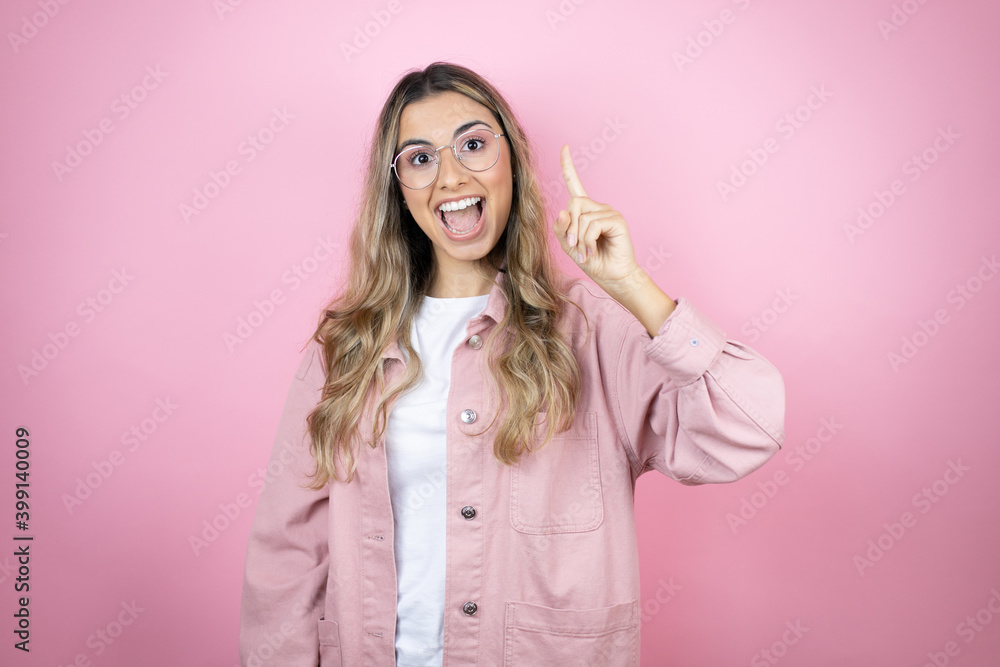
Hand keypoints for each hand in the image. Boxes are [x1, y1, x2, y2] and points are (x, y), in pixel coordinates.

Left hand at [553, 144, 641, 294]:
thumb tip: (563, 212)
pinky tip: (593, 250)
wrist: (612, 276)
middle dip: (570, 227)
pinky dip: (588, 240)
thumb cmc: (592, 260)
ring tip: (587, 252)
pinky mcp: (617, 220)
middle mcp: (597, 207)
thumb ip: (562, 229)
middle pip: (573, 203)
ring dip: (580, 238)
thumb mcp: (569, 245)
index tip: (565, 147)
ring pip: (582, 216)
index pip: (575, 184)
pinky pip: (593, 224)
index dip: (568, 166)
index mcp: (585, 211)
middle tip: (574, 246)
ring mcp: (609, 212)